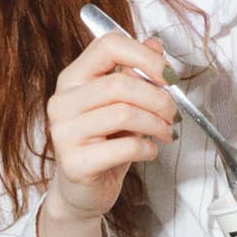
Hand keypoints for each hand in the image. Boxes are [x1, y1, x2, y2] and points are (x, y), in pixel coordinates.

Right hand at [45, 30, 178, 222]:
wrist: (83, 191)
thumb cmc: (105, 143)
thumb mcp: (123, 103)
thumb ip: (135, 73)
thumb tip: (155, 44)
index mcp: (73, 78)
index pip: (107, 46)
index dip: (145, 56)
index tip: (169, 75)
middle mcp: (63, 102)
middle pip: (120, 83)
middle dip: (159, 98)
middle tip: (174, 113)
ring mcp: (64, 133)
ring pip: (124, 113)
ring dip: (157, 123)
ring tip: (167, 132)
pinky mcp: (75, 163)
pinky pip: (125, 147)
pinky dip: (148, 148)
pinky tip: (150, 150)